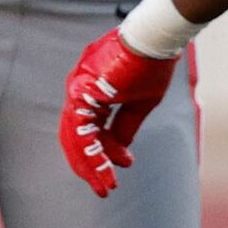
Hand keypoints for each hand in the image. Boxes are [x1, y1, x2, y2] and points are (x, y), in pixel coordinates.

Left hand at [60, 27, 176, 196]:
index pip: (87, 129)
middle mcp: (77, 93)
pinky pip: (80, 128)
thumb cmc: (147, 65)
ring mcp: (76, 91)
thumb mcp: (138, 103)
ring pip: (75, 137)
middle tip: (104, 188)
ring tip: (105, 186)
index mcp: (89, 95)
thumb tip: (119, 150)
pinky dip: (91, 150)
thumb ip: (124, 125)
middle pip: (75, 136)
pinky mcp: (81, 92)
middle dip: (89, 164)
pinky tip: (105, 167)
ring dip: (90, 164)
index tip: (120, 168)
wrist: (151, 39)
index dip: (101, 152)